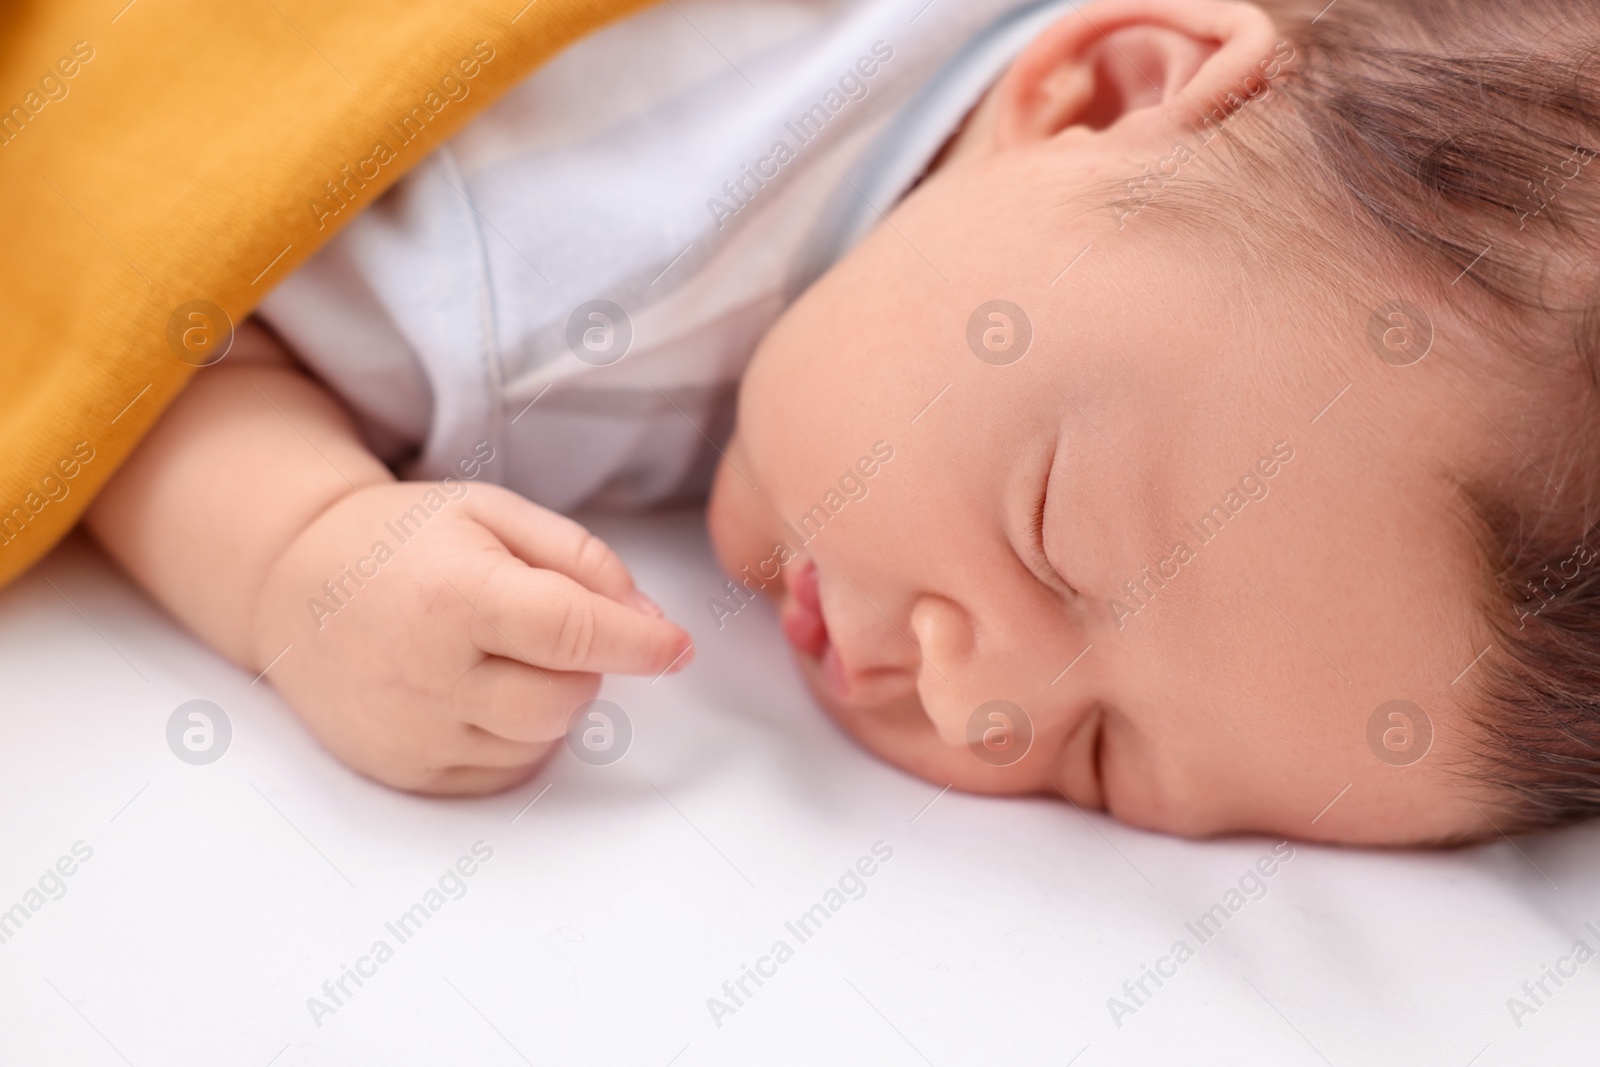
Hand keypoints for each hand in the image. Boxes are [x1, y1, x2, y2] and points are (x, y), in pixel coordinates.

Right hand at [248, 481, 691, 792]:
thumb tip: (647, 621)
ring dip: (550, 700)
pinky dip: (516, 737)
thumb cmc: (401, 541)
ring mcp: (414, 732)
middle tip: (545, 627)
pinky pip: (503, 772)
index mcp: (457, 596)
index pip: (574, 633)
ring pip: (540, 739)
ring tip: (498, 653)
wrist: (292, 585)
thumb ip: (580, 560)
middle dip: (584, 665)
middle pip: (567, 698)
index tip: (677, 647)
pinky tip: (479, 691)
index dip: (639, 643)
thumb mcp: (492, 513)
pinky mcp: (404, 770)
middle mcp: (432, 674)